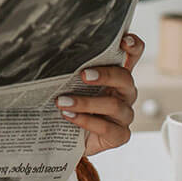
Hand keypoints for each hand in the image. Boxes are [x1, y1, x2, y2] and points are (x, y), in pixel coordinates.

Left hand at [54, 32, 144, 155]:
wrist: (70, 139)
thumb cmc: (73, 105)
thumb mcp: (71, 85)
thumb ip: (71, 71)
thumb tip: (48, 52)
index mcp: (116, 76)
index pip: (133, 56)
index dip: (133, 47)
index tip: (124, 41)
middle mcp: (124, 93)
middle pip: (125, 78)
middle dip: (105, 75)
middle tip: (83, 74)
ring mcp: (124, 114)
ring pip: (114, 105)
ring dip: (86, 102)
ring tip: (62, 102)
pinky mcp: (120, 135)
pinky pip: (107, 128)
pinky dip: (86, 121)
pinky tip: (70, 117)